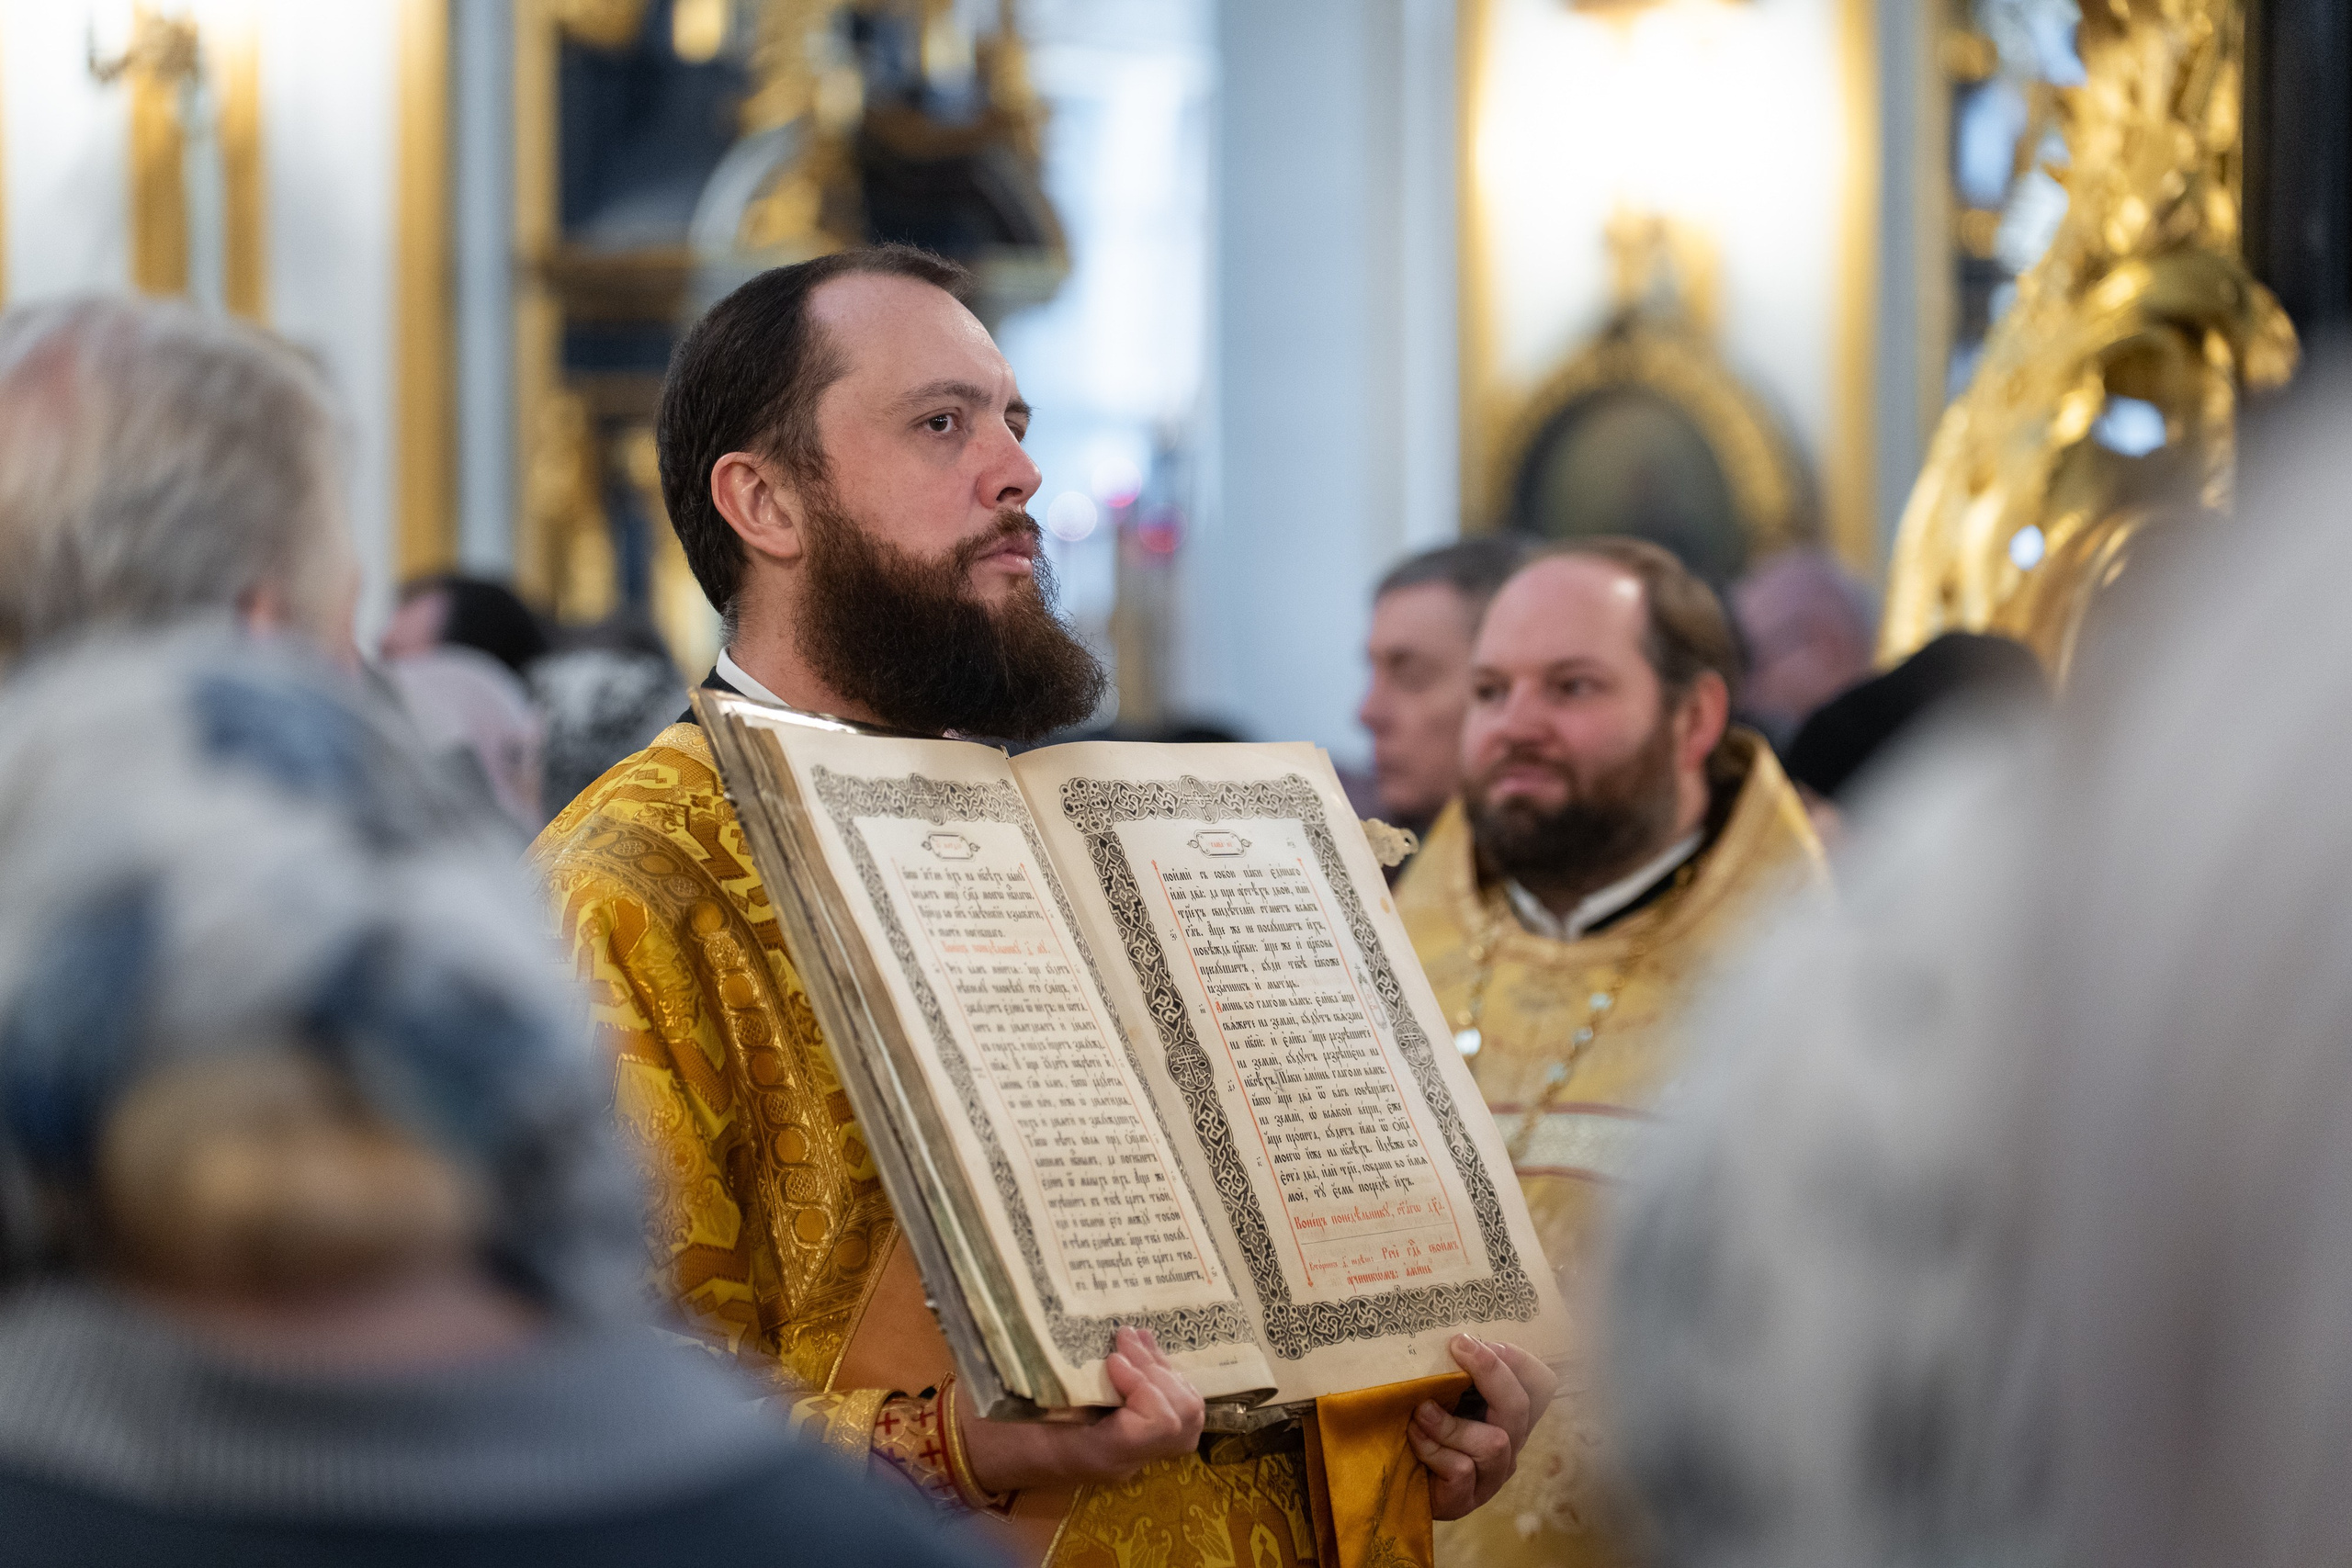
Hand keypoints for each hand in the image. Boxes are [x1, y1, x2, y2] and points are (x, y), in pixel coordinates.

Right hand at [957, 1326, 1204, 1493]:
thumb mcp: (1019, 1396)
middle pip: (1183, 1418)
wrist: (978, 1454)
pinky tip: (1138, 1351)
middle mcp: (1124, 1459)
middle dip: (1161, 1371)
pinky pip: (1167, 1413)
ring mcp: (1130, 1452)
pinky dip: (1161, 1379)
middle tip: (1125, 1341)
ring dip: (1165, 1372)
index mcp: (1098, 1452)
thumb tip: (1098, 1323)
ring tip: (1135, 1341)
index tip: (1111, 1358)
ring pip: (1184, 1416)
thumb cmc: (992, 1424)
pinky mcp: (1128, 1439)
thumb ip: (1061, 1368)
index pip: (1158, 1424)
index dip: (1145, 1383)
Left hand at [1407, 1333, 1558, 1518]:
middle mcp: (1509, 1444)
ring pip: (1494, 1443)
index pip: (1540, 1385)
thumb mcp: (1445, 1395)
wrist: (1397, 1481)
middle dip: (1491, 1372)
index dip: (1518, 1360)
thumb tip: (1456, 1338)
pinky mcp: (1467, 1498)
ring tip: (1421, 1410)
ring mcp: (1490, 1475)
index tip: (1478, 1342)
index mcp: (1509, 1416)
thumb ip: (1457, 1373)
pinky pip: (1462, 1469)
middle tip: (1458, 1347)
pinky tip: (1414, 1437)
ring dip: (1452, 1423)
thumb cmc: (1424, 1429)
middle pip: (1520, 1407)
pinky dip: (1434, 1449)